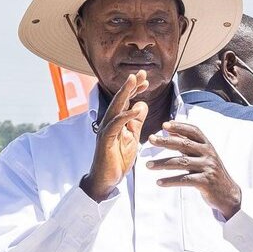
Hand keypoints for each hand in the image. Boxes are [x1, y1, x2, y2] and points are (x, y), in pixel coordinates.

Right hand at [85, 71, 148, 198]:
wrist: (106, 179)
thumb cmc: (117, 158)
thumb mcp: (132, 137)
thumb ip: (136, 122)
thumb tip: (142, 104)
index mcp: (117, 121)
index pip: (126, 101)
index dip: (135, 90)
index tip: (146, 80)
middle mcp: (110, 122)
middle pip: (120, 100)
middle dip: (130, 85)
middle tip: (140, 72)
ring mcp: (106, 130)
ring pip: (115, 108)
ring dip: (125, 94)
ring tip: (134, 81)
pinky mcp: (105, 140)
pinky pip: (115, 125)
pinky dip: (124, 116)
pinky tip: (134, 109)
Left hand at [149, 120, 242, 218]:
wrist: (227, 194)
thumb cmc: (210, 172)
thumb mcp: (203, 156)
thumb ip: (189, 144)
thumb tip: (170, 131)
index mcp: (208, 146)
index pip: (194, 131)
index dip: (180, 127)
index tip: (164, 125)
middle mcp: (209, 155)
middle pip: (184, 144)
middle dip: (166, 141)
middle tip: (150, 139)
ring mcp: (207, 168)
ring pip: (181, 163)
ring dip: (162, 164)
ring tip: (148, 165)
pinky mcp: (205, 182)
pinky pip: (184, 179)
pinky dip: (170, 181)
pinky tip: (159, 182)